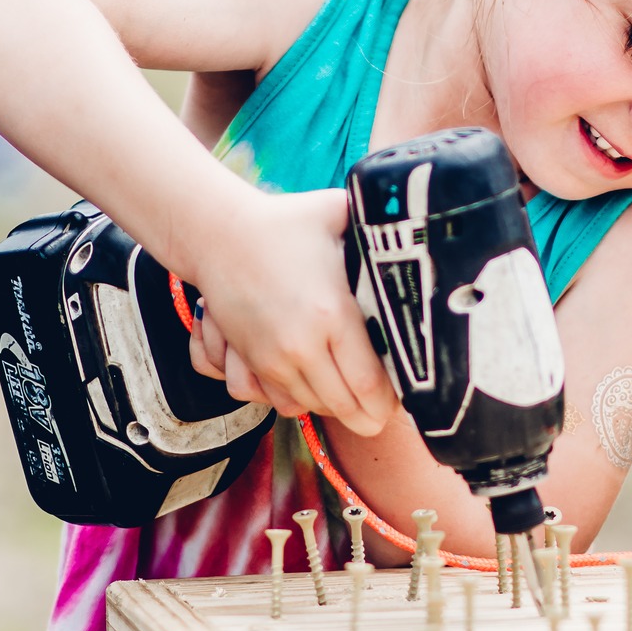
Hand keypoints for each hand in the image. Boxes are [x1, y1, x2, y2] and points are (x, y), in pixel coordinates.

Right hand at [187, 188, 397, 436]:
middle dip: (369, 416)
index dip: (390, 402)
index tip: (403, 399)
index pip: (369, 384)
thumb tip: (413, 230)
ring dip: (335, 408)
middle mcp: (301, 345)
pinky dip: (300, 402)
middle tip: (386, 410)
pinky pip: (279, 403)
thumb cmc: (284, 223)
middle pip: (345, 407)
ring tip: (354, 397)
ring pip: (311, 408)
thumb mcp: (337, 214)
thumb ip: (376, 227)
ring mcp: (272, 359)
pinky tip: (316, 388)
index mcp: (332, 314)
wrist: (218, 235)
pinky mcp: (251, 362)